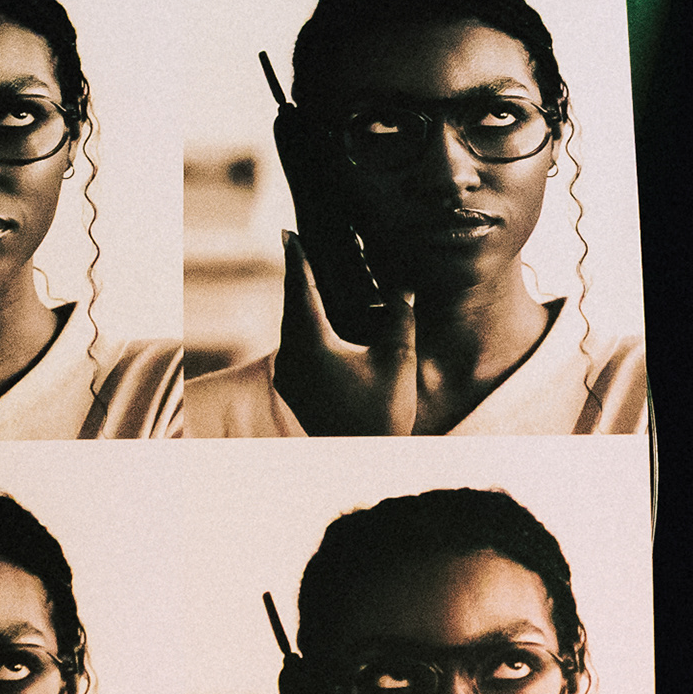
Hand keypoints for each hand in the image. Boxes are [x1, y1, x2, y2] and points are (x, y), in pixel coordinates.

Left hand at [272, 229, 419, 435]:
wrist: (365, 459)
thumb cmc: (383, 412)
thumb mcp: (397, 359)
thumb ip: (399, 315)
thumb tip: (403, 284)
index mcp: (311, 345)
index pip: (301, 291)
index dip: (298, 260)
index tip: (289, 234)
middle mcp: (292, 358)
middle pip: (293, 306)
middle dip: (300, 276)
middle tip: (302, 246)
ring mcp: (289, 375)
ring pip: (292, 326)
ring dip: (303, 301)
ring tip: (312, 275)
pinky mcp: (294, 388)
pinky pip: (296, 344)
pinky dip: (306, 324)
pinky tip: (320, 316)